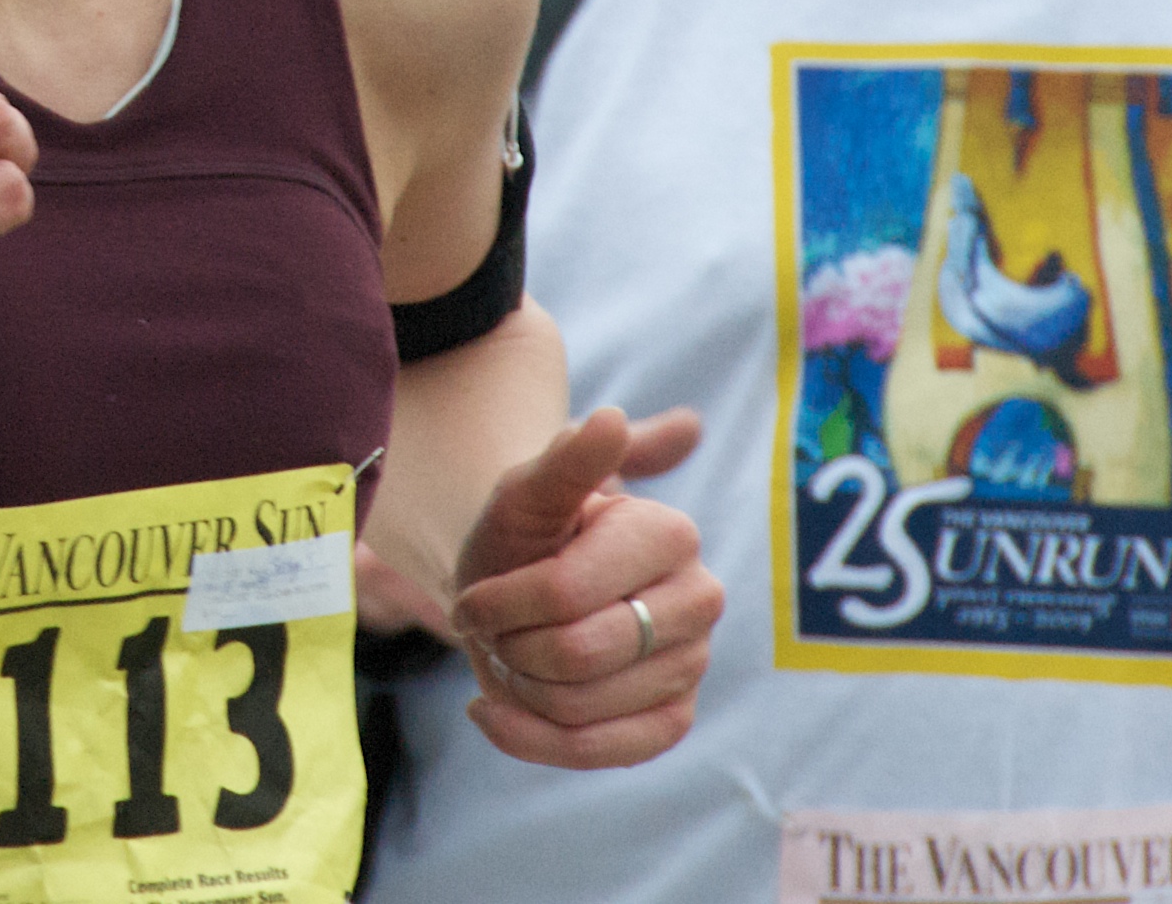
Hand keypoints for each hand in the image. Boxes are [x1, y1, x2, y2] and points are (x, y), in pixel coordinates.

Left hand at [446, 407, 715, 770]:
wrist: (519, 586)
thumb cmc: (525, 534)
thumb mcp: (525, 492)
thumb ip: (565, 460)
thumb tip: (611, 418)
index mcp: (670, 533)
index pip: (566, 593)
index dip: (501, 601)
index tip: (472, 596)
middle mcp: (699, 599)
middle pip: (575, 655)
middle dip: (510, 645)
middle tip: (492, 626)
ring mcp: (693, 664)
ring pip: (580, 708)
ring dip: (516, 686)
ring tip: (508, 653)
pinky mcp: (672, 721)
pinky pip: (600, 752)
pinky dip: (528, 738)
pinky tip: (493, 711)